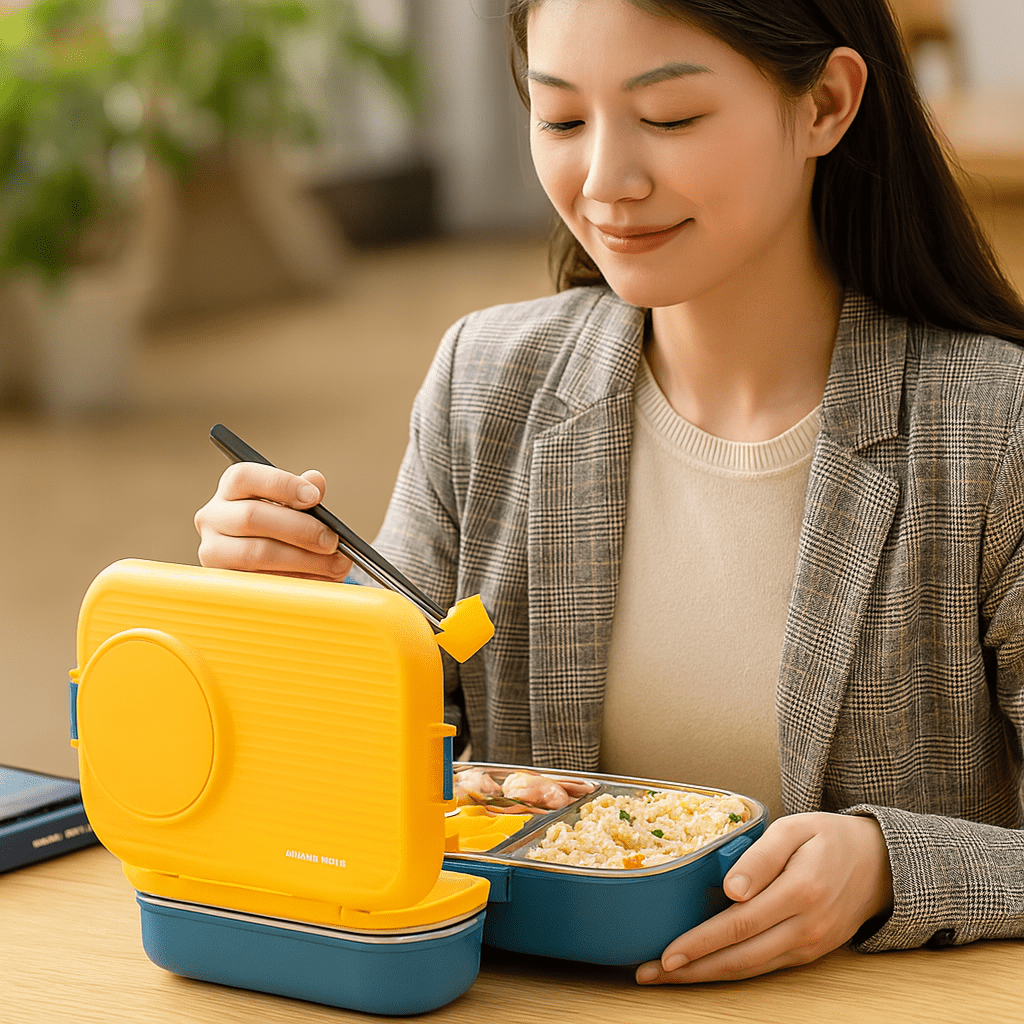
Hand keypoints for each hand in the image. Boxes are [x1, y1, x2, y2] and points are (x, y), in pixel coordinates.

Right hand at [194, 462, 352, 581]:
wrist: (258, 567)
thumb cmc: (277, 530)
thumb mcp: (290, 507)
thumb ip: (303, 492)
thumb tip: (316, 481)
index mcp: (229, 490)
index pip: (244, 476)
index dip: (281, 485)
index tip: (314, 497)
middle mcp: (212, 518)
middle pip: (251, 517)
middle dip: (299, 529)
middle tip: (332, 541)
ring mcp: (212, 552)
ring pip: (256, 553)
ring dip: (304, 560)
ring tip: (335, 564)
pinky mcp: (223, 583)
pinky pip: (261, 582)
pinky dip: (297, 581)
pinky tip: (320, 579)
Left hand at [636, 812, 893, 984]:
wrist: (880, 864)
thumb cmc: (829, 838)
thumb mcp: (795, 828)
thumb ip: (761, 856)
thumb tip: (731, 889)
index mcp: (800, 891)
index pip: (739, 924)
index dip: (700, 942)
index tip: (667, 953)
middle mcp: (805, 927)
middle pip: (739, 958)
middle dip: (691, 970)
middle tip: (649, 972)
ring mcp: (809, 945)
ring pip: (750, 970)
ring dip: (705, 976)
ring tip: (667, 975)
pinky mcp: (809, 952)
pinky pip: (765, 967)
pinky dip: (731, 971)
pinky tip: (704, 967)